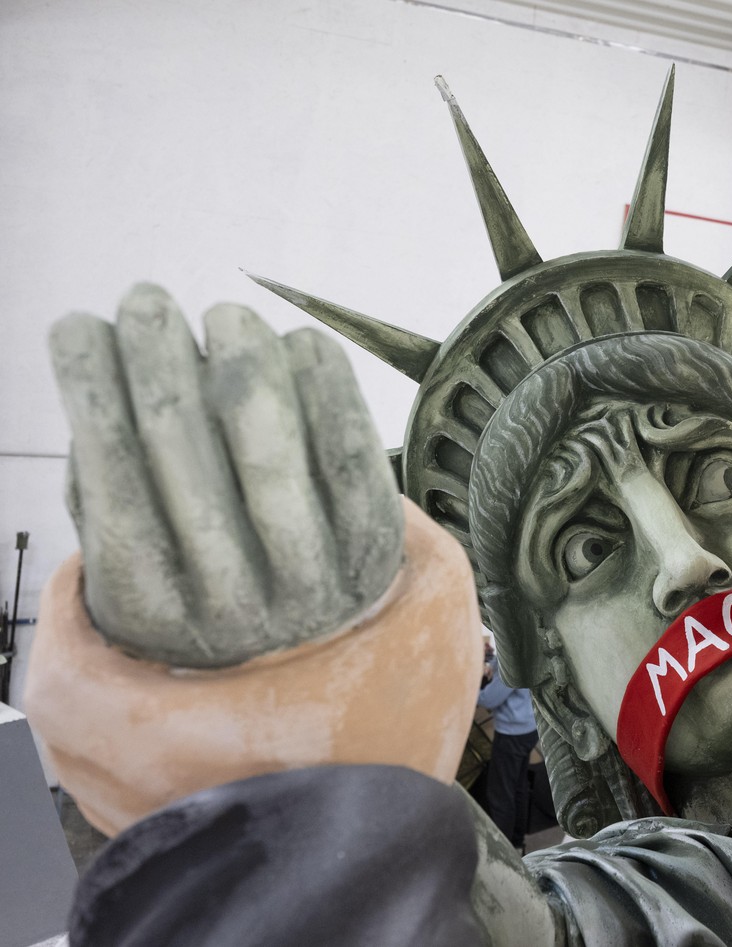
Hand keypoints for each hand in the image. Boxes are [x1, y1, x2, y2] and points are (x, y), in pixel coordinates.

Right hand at [50, 283, 403, 667]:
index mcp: (149, 607)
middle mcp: (231, 604)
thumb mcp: (134, 557)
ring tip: (223, 315)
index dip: (88, 387)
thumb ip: (104, 483)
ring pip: (267, 446)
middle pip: (181, 450)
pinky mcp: (374, 545)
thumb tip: (101, 377)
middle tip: (143, 299)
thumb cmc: (198, 571)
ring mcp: (311, 578)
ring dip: (240, 362)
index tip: (76, 323)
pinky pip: (348, 448)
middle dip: (154, 357)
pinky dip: (326, 386)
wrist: (313, 649)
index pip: (107, 477)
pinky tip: (303, 341)